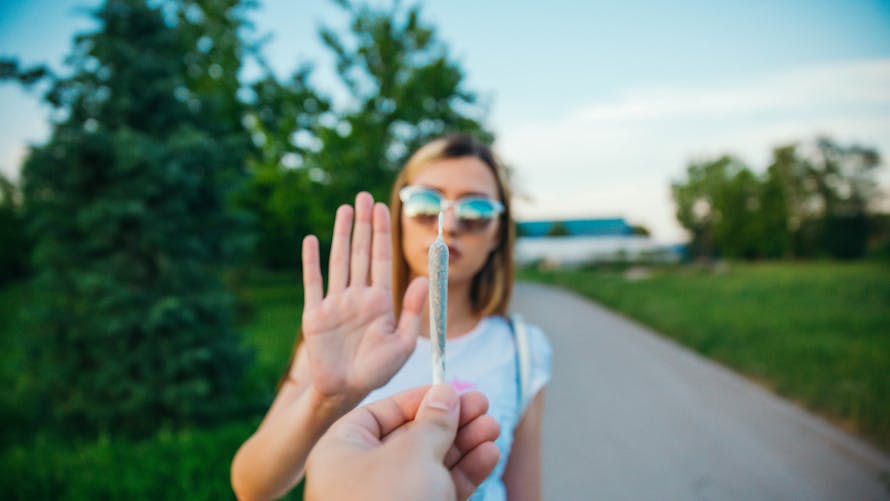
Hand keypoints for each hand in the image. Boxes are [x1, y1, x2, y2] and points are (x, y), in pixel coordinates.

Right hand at [300, 192, 428, 402]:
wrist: (346, 391)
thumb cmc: (378, 371)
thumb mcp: (403, 343)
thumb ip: (412, 311)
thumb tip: (420, 278)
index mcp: (380, 301)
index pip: (382, 259)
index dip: (382, 233)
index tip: (384, 208)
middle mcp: (358, 296)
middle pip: (361, 252)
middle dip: (364, 224)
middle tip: (364, 197)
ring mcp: (336, 303)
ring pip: (339, 261)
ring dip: (341, 234)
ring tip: (345, 208)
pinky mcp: (315, 315)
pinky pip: (313, 283)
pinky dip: (311, 262)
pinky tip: (312, 240)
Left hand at [305, 385, 500, 500]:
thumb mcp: (411, 453)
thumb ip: (433, 422)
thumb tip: (446, 395)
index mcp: (343, 450)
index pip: (382, 413)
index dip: (419, 398)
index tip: (453, 390)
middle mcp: (364, 475)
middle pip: (413, 437)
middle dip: (451, 421)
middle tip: (483, 404)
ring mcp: (390, 500)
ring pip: (433, 465)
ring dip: (465, 445)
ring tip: (493, 427)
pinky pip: (442, 490)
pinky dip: (466, 473)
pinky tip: (489, 455)